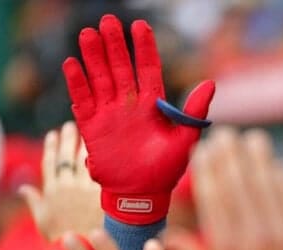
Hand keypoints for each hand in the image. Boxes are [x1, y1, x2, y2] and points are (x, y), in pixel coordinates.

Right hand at [18, 121, 102, 241]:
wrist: (83, 248)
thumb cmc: (61, 238)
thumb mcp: (42, 221)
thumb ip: (34, 202)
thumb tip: (23, 189)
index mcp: (51, 191)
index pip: (50, 163)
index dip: (51, 147)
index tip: (53, 134)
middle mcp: (67, 186)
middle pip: (67, 156)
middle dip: (68, 139)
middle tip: (71, 125)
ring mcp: (85, 188)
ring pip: (85, 160)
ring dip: (86, 144)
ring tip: (90, 132)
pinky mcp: (102, 192)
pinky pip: (102, 171)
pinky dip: (103, 159)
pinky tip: (107, 149)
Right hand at [62, 14, 214, 224]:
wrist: (142, 196)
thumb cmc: (166, 172)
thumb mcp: (185, 141)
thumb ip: (194, 113)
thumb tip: (210, 83)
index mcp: (152, 106)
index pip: (148, 69)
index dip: (144, 48)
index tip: (140, 25)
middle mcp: (129, 105)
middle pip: (120, 68)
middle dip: (114, 45)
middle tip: (107, 20)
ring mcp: (109, 115)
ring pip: (99, 79)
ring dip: (93, 57)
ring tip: (88, 34)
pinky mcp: (92, 128)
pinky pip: (83, 101)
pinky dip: (77, 84)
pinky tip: (71, 64)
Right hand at [165, 127, 282, 249]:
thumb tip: (165, 238)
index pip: (216, 200)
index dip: (209, 172)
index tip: (203, 151)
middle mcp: (256, 239)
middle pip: (241, 187)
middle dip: (232, 157)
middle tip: (225, 134)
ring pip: (269, 189)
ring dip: (260, 161)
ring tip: (253, 138)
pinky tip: (279, 167)